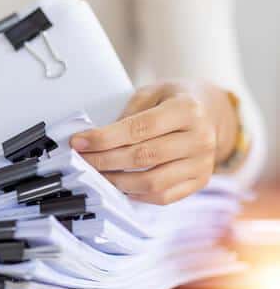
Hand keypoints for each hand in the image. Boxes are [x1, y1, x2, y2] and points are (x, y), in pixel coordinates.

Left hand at [70, 81, 237, 204]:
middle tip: (82, 159)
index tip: (78, 141)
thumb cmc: (174, 99)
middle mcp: (200, 138)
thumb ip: (128, 113)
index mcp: (187, 110)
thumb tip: (97, 139)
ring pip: (152, 182)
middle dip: (104, 160)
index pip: (138, 129)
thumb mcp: (152, 91)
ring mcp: (203, 163)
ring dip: (117, 181)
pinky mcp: (201, 181)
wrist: (210, 111)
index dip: (104, 138)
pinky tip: (120, 186)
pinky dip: (137, 195)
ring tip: (98, 173)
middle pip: (142, 157)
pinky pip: (164, 197)